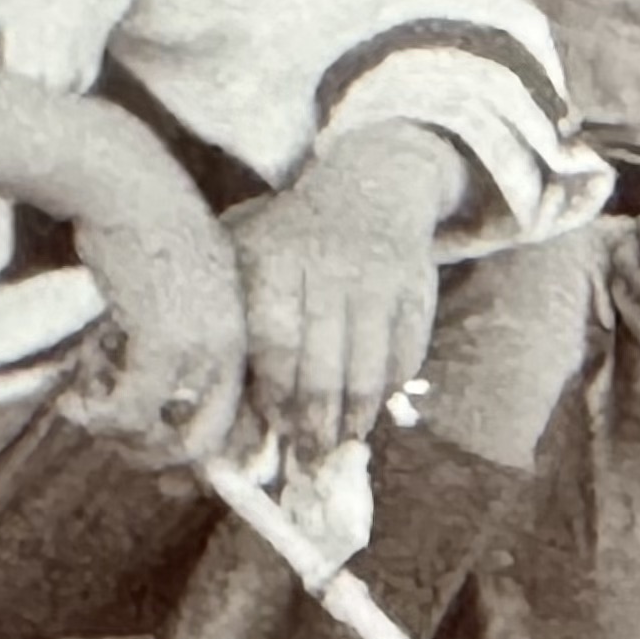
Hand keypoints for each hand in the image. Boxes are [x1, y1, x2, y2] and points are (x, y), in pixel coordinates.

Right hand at [62, 159, 249, 468]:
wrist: (128, 185)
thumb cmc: (143, 229)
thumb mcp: (175, 289)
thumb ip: (173, 338)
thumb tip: (145, 395)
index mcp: (244, 336)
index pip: (237, 421)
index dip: (198, 457)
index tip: (162, 473)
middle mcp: (232, 348)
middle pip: (205, 443)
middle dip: (156, 460)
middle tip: (113, 446)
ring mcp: (203, 347)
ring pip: (166, 436)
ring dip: (117, 439)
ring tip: (84, 413)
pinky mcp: (164, 342)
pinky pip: (133, 412)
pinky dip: (98, 418)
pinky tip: (72, 403)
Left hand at [231, 123, 464, 462]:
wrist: (372, 184)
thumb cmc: (291, 235)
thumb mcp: (248, 251)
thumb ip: (233, 317)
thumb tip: (221, 404)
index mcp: (275, 257)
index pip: (276, 342)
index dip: (277, 393)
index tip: (277, 427)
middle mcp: (328, 264)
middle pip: (323, 362)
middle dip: (316, 419)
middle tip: (312, 455)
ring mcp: (379, 275)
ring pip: (369, 364)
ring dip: (356, 414)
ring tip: (345, 440)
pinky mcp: (418, 286)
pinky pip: (406, 351)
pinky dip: (391, 385)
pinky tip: (374, 405)